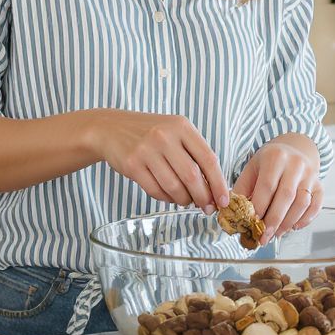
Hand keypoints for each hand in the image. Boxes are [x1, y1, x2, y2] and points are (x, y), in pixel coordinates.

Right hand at [87, 110, 228, 211]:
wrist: (111, 128)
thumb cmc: (149, 134)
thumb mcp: (174, 132)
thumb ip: (194, 154)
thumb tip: (214, 188)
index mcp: (181, 126)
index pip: (208, 159)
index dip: (219, 183)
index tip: (224, 200)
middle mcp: (165, 136)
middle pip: (192, 176)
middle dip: (203, 197)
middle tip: (207, 207)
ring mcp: (147, 150)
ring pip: (174, 187)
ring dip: (184, 200)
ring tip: (185, 200)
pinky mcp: (132, 165)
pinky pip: (156, 191)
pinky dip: (166, 198)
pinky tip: (168, 195)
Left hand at [233, 139, 321, 242]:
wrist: (294, 149)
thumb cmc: (268, 163)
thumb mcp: (252, 169)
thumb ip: (242, 190)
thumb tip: (231, 214)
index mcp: (275, 157)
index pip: (267, 186)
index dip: (260, 207)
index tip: (251, 223)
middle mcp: (295, 164)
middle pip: (286, 196)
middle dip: (274, 220)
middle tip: (263, 237)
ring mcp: (310, 174)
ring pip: (302, 203)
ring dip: (288, 223)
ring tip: (275, 234)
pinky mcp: (320, 185)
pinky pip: (316, 205)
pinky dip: (306, 219)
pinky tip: (293, 227)